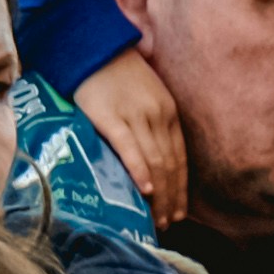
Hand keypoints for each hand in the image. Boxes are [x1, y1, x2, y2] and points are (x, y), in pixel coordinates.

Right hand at [74, 44, 186, 222]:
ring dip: (159, 193)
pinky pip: (129, 147)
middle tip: (166, 225)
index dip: (180, 187)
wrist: (93, 48)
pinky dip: (139, 169)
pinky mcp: (111, 117)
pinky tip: (143, 190)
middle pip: (170, 163)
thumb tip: (146, 158)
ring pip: (154, 160)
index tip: (179, 212)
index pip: (179, 156)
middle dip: (171, 197)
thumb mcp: (142, 97)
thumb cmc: (114, 75)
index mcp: (167, 112)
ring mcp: (136, 116)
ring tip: (155, 218)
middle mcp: (158, 116)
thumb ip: (147, 123)